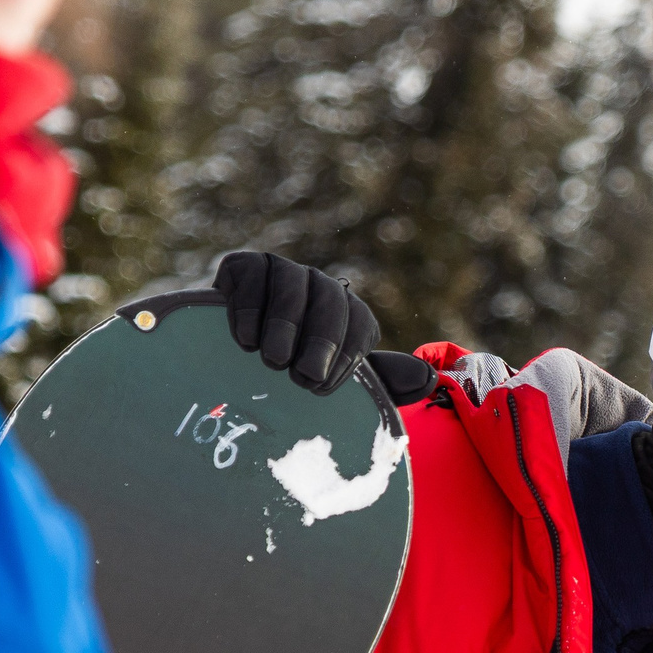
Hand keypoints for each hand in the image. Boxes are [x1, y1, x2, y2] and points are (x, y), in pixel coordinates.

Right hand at [215, 251, 377, 395]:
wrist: (225, 368)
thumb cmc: (286, 378)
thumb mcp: (332, 382)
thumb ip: (380, 382)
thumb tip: (426, 379)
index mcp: (348, 313)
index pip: (360, 324)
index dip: (345, 356)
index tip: (322, 386)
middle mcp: (319, 286)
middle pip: (332, 300)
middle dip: (321, 340)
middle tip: (302, 376)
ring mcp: (282, 271)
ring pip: (292, 285)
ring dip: (284, 325)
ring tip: (272, 360)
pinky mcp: (244, 265)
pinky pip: (252, 276)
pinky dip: (248, 309)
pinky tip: (244, 340)